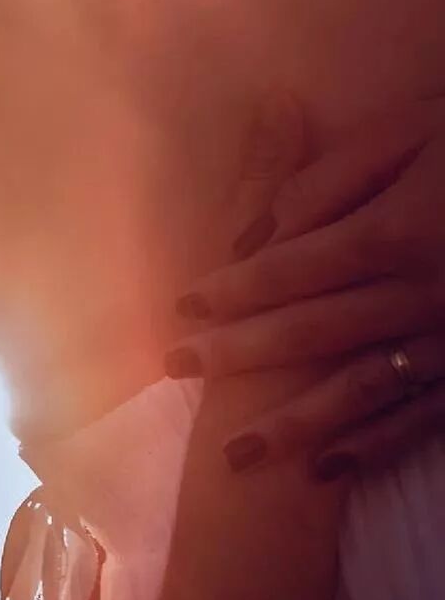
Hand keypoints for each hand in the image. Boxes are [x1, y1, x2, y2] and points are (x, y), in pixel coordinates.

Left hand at [166, 99, 444, 475]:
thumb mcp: (417, 130)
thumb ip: (335, 177)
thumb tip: (258, 229)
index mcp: (401, 231)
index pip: (293, 268)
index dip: (234, 290)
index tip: (183, 310)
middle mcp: (424, 295)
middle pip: (313, 332)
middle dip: (241, 356)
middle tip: (179, 374)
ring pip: (363, 389)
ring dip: (298, 424)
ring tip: (238, 456)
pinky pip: (427, 416)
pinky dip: (378, 445)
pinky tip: (329, 468)